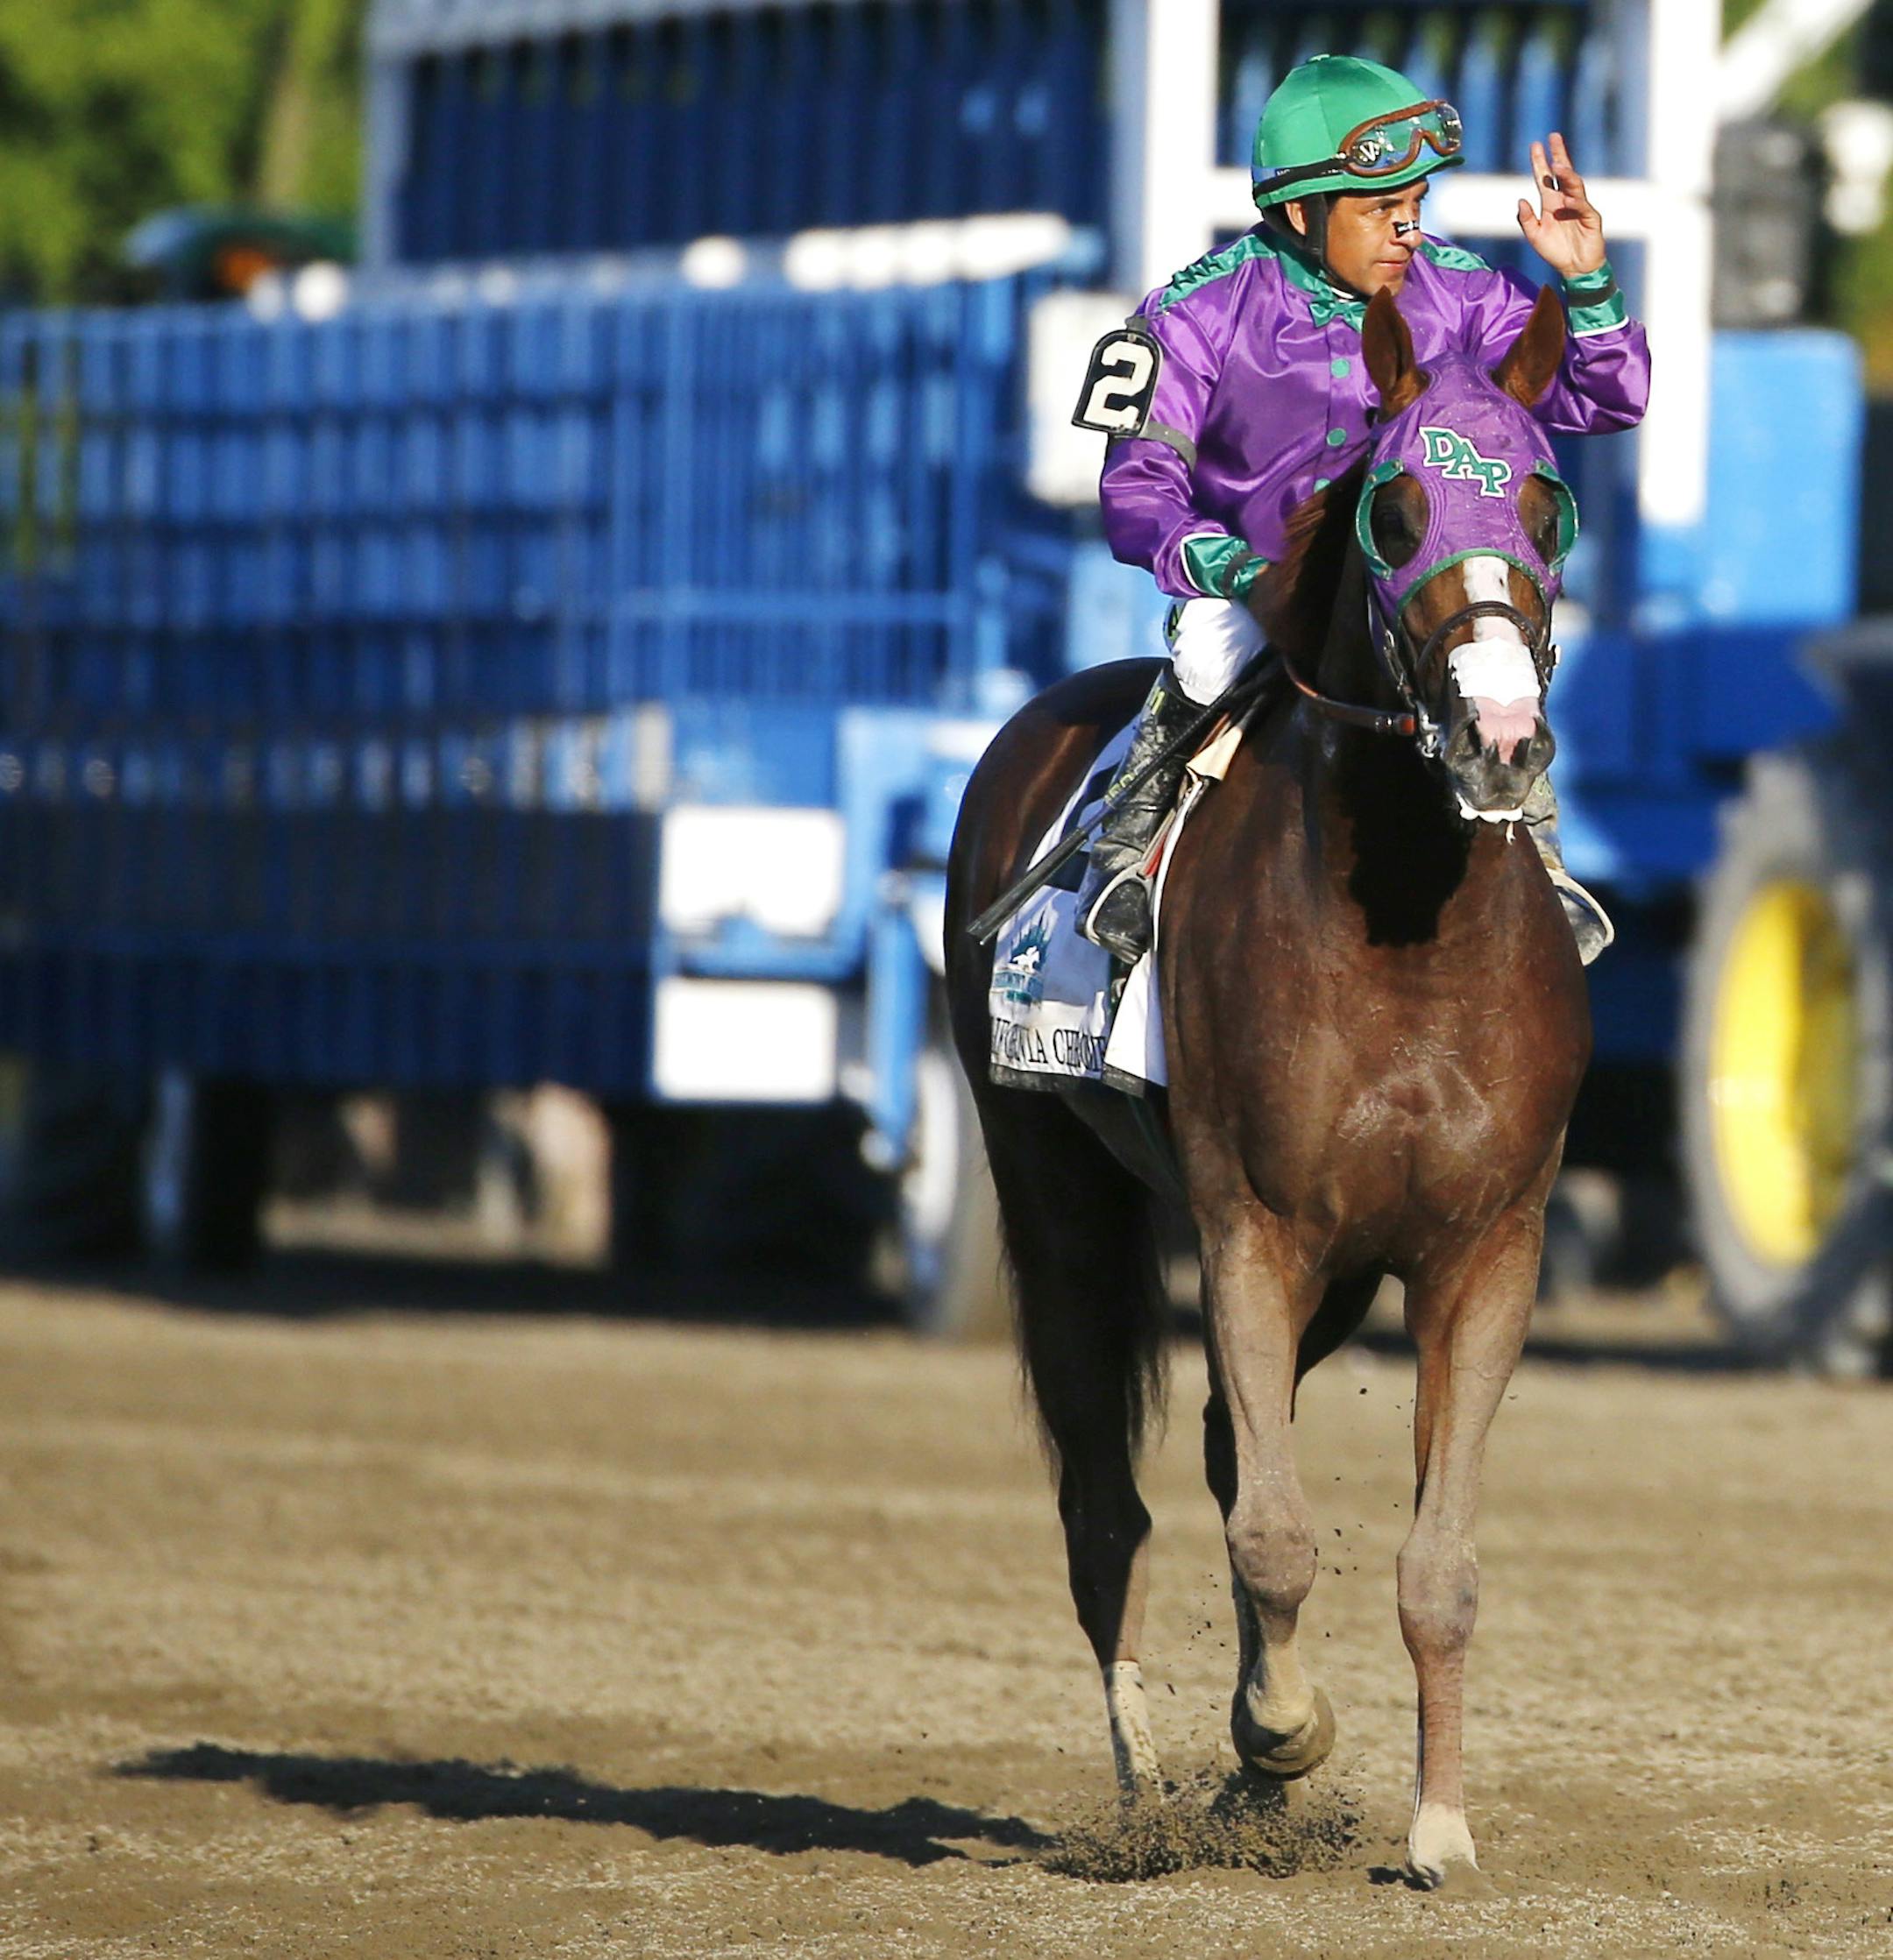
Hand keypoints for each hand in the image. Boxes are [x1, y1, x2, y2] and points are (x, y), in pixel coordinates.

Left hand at [1515, 132, 1605, 278]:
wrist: (1575, 268)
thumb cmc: (1555, 251)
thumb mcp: (1535, 236)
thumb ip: (1526, 219)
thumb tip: (1521, 200)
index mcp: (1551, 202)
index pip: (1545, 177)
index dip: (1540, 162)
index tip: (1536, 145)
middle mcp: (1565, 200)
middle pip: (1563, 173)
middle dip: (1559, 154)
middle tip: (1554, 137)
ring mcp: (1579, 206)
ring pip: (1574, 185)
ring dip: (1567, 175)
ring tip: (1558, 165)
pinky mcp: (1590, 217)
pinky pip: (1582, 207)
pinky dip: (1575, 204)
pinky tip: (1567, 201)